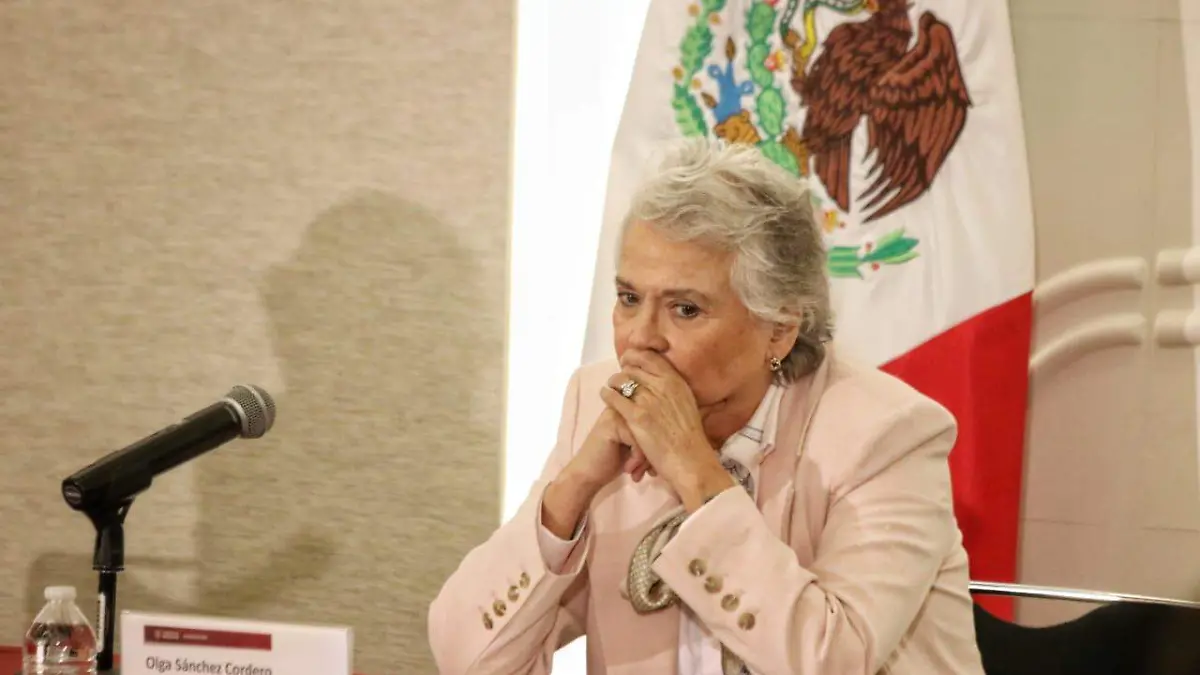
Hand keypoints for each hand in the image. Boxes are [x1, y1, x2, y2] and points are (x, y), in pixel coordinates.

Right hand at [541, 408, 649, 538]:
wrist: (588, 475)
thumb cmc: (614, 462)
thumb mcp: (637, 446)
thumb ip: (651, 435)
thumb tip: (678, 438)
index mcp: (632, 408)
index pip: (658, 418)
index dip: (660, 443)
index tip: (655, 465)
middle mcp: (625, 407)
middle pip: (655, 425)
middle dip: (655, 451)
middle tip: (651, 471)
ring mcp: (617, 413)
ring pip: (648, 432)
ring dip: (646, 457)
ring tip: (642, 472)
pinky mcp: (612, 425)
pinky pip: (638, 439)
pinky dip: (637, 458)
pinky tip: (630, 470)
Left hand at [600, 350, 735, 510]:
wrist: (690, 461)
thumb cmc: (690, 438)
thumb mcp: (687, 404)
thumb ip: (674, 390)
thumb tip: (662, 380)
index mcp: (676, 382)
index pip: (651, 357)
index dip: (636, 356)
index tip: (629, 361)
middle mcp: (663, 386)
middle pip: (634, 367)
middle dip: (623, 370)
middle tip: (618, 377)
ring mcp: (649, 400)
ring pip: (622, 380)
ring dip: (614, 381)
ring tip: (611, 386)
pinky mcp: (637, 416)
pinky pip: (614, 397)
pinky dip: (607, 394)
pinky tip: (604, 395)